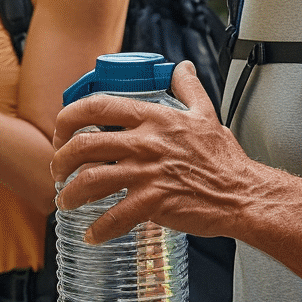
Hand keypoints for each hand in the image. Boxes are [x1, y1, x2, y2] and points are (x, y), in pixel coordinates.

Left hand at [50, 61, 256, 242]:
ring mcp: (147, 173)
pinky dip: (98, 228)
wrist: (242, 193)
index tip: (62, 131)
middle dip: (61, 159)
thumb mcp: (206, 114)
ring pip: (90, 180)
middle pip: (84, 145)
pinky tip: (92, 233)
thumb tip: (183, 68)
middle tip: (58, 170)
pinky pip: (114, 217)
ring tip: (66, 201)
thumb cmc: (224, 159)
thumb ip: (189, 88)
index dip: (69, 117)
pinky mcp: (153, 202)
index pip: (97, 106)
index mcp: (153, 118)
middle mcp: (145, 143)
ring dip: (70, 194)